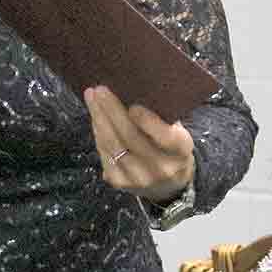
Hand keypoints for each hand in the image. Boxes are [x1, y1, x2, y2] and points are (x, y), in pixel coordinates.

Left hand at [84, 85, 195, 204]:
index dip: (148, 122)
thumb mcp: (176, 132)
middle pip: (131, 137)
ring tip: (92, 96)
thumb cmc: (169, 147)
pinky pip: (104, 152)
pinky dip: (98, 131)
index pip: (165, 138)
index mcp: (180, 152)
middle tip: (101, 90)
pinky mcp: (119, 182)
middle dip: (112, 111)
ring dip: (99, 117)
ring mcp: (139, 178)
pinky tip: (95, 115)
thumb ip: (161, 115)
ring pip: (113, 144)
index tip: (133, 106)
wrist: (167, 185)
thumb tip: (135, 86)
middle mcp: (161, 169)